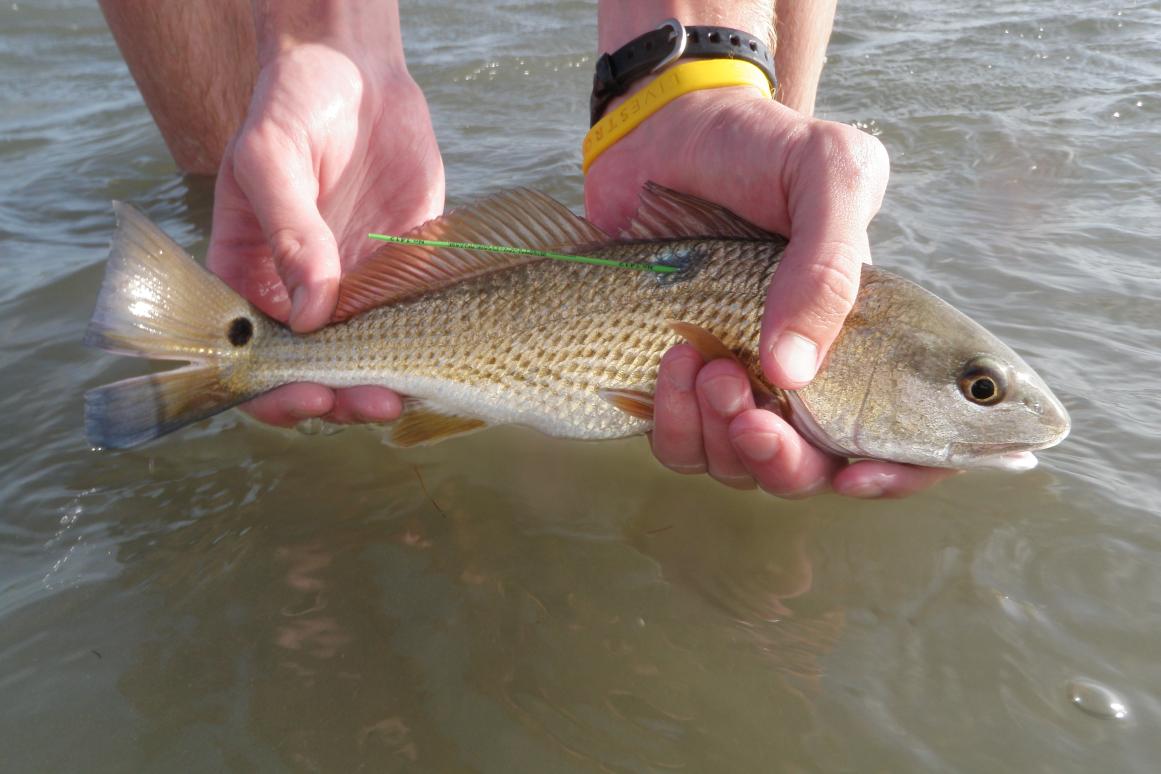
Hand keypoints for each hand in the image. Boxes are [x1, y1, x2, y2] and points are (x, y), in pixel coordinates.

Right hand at [207, 43, 443, 425]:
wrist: (355, 72)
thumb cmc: (291, 107)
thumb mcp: (270, 161)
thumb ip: (288, 234)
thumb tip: (310, 315)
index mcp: (252, 275)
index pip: (257, 354)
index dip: (277, 389)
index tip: (309, 397)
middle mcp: (302, 292)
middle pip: (319, 369)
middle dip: (343, 396)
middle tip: (375, 401)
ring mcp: (355, 285)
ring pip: (371, 355)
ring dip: (388, 380)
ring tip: (411, 389)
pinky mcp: (404, 270)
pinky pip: (415, 318)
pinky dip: (429, 344)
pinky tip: (445, 358)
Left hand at [585, 88, 952, 497]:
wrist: (664, 131)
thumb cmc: (760, 148)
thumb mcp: (827, 175)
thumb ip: (831, 267)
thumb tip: (795, 375)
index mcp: (872, 339)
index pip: (913, 443)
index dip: (899, 476)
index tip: (855, 475)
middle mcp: (812, 376)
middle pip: (814, 472)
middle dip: (782, 459)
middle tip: (747, 405)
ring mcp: (744, 384)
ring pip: (742, 468)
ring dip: (721, 434)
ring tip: (699, 359)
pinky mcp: (679, 385)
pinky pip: (682, 445)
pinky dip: (672, 420)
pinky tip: (671, 360)